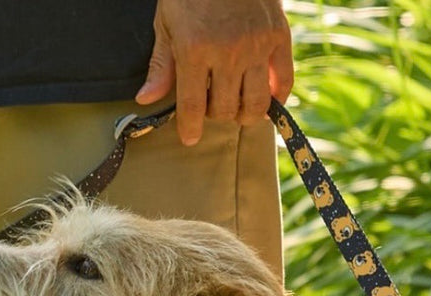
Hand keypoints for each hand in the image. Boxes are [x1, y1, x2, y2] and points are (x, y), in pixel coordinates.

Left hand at [135, 0, 293, 145]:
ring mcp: (257, 45)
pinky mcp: (279, 36)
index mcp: (195, 49)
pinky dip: (275, 97)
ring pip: (255, 104)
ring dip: (243, 113)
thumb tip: (146, 99)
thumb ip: (161, 64)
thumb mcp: (167, 22)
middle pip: (224, 109)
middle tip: (211, 103)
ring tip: (235, 104)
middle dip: (215, 114)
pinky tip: (264, 97)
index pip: (192, 107)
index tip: (189, 138)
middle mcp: (228, 52)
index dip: (190, 129)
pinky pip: (284, 81)